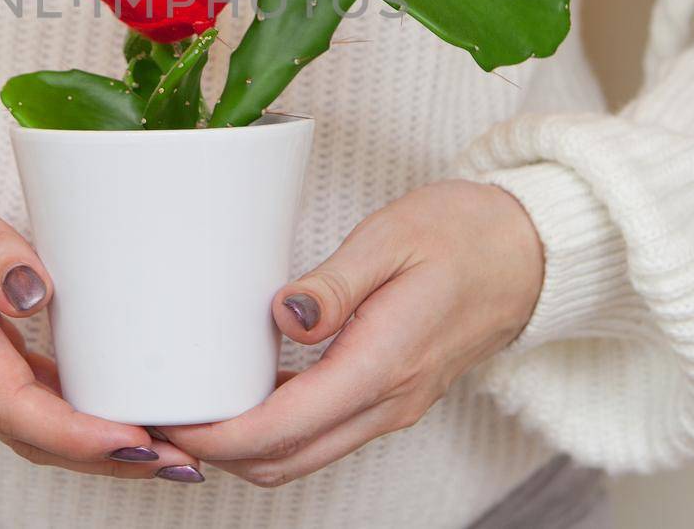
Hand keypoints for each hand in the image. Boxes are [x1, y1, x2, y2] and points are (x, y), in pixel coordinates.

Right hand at [0, 124, 202, 480]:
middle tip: (177, 461)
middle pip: (25, 431)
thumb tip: (34, 292)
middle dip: (101, 456)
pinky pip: (13, 393)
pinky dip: (65, 412)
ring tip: (159, 445)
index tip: (139, 442)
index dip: (79, 435)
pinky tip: (105, 405)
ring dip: (88, 444)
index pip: (12, 403)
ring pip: (21, 421)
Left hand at [165, 179, 542, 487]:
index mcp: (383, 365)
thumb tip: (284, 315)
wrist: (529, 252)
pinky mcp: (390, 397)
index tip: (170, 417)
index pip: (283, 430)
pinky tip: (245, 391)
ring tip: (194, 404)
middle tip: (164, 413)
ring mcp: (392, 406)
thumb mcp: (393, 237)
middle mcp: (388, 402)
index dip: (217, 435)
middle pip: (285, 461)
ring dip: (245, 447)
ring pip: (303, 455)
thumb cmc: (463, 233)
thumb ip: (336, 283)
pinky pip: (323, 433)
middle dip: (218, 451)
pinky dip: (275, 430)